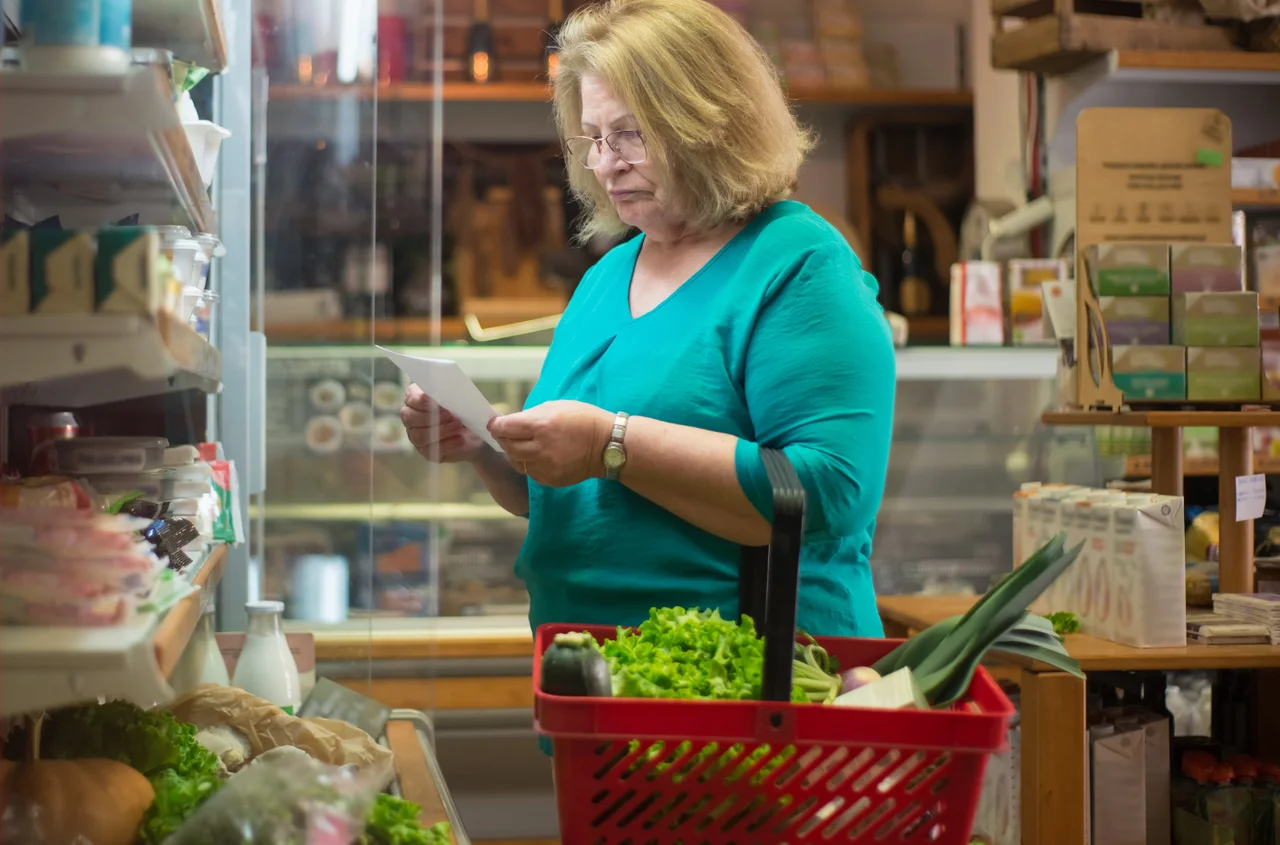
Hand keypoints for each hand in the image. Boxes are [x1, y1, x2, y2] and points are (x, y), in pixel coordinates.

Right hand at [400, 384, 486, 463]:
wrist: (474, 432)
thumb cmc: (462, 410)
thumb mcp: (458, 399)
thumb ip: (449, 396)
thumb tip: (448, 397)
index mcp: (415, 399)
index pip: (410, 398)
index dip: (421, 401)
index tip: (436, 401)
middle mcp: (411, 418)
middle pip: (410, 418)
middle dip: (430, 416)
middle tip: (451, 414)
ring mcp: (416, 436)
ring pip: (419, 436)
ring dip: (441, 430)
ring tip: (458, 425)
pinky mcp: (426, 451)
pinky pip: (432, 450)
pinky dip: (448, 444)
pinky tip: (460, 439)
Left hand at [488, 400, 612, 486]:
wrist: (607, 444)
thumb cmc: (583, 419)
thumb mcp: (555, 406)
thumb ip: (530, 416)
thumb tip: (511, 423)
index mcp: (541, 425)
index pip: (505, 427)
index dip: (496, 425)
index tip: (495, 424)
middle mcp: (541, 448)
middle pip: (507, 446)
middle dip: (503, 438)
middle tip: (505, 433)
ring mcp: (546, 466)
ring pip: (517, 461)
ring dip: (514, 452)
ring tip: (522, 444)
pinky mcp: (551, 479)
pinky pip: (530, 472)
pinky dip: (528, 463)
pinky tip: (537, 455)